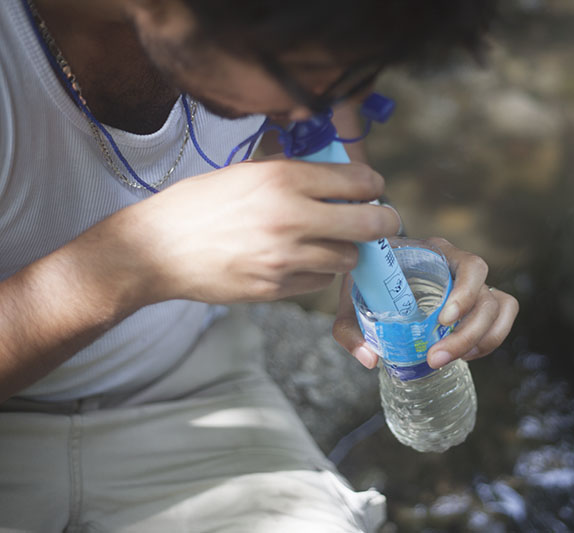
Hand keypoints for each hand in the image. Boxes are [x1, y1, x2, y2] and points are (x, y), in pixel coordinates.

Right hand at [97, 159, 400, 306]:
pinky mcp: (277, 288)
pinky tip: (302, 262)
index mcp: (282, 179)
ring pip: (349, 258)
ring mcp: (285, 258)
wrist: (156, 249)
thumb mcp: (245, 174)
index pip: (357, 180)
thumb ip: (293, 175)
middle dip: (383, 221)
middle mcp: (290, 217)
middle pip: (368, 223)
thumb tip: (335, 176)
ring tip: (330, 242)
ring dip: (346, 250)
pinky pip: (321, 282)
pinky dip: (319, 272)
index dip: (372, 185)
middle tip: (382, 220)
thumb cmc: (198, 205)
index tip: (373, 189)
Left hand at [333, 237, 518, 368]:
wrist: (375, 272)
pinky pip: (503, 317)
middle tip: (435, 359)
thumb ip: (351, 329)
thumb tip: (369, 359)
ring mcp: (474, 285)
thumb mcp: (352, 299)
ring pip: (500, 309)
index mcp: (436, 253)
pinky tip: (465, 355)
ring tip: (448, 359)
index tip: (443, 320)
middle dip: (467, 334)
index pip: (471, 266)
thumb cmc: (369, 279)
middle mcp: (460, 267)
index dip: (465, 294)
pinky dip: (490, 339)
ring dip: (481, 341)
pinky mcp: (478, 304)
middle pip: (487, 298)